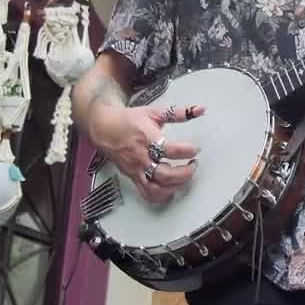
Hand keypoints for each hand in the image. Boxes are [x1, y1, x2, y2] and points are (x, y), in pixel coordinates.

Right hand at [89, 104, 203, 203]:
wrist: (104, 127)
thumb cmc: (129, 120)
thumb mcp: (154, 112)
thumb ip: (179, 113)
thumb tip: (200, 109)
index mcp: (147, 138)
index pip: (169, 149)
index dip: (186, 151)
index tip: (196, 149)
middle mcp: (141, 157)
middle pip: (164, 174)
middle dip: (184, 173)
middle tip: (193, 165)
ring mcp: (136, 170)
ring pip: (156, 188)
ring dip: (175, 186)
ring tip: (185, 177)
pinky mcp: (132, 177)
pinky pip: (147, 193)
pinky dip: (161, 195)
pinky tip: (171, 188)